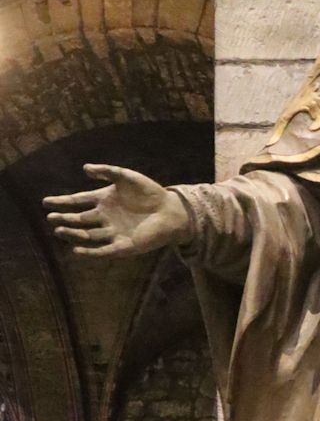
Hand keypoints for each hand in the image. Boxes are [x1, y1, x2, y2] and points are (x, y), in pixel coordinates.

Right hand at [43, 165, 190, 259]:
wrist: (171, 210)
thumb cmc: (150, 192)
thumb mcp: (127, 177)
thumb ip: (107, 171)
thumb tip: (85, 168)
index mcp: (104, 200)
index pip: (78, 201)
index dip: (63, 202)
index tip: (46, 202)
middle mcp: (106, 217)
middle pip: (80, 219)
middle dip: (65, 218)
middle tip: (51, 217)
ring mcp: (113, 232)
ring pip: (88, 234)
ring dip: (73, 233)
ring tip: (59, 230)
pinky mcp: (123, 245)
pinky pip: (103, 250)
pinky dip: (90, 251)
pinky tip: (77, 249)